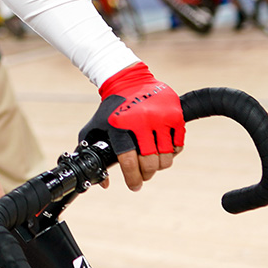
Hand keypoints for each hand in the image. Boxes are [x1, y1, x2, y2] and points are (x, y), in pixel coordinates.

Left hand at [83, 63, 182, 191]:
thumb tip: (104, 183)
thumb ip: (90, 153)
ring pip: (166, 157)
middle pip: (150, 163)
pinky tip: (163, 150)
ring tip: (153, 163)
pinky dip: (172, 152)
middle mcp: (141, 122)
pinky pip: (178, 145)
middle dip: (146, 174)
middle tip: (144, 175)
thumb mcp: (94, 127)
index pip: (129, 161)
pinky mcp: (175, 115)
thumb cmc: (110, 109)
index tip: (134, 186)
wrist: (128, 80)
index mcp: (120, 126)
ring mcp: (160, 118)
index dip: (133, 178)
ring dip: (160, 165)